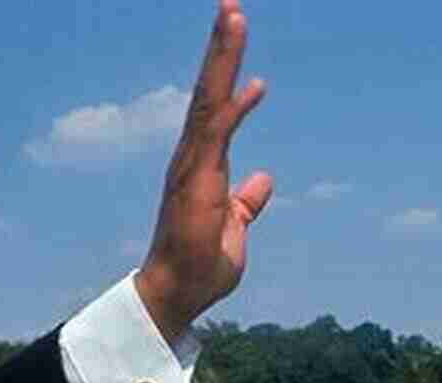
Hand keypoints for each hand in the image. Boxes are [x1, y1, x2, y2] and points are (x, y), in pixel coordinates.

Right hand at [135, 0, 272, 343]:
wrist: (179, 294)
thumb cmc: (201, 266)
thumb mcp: (234, 228)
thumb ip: (245, 203)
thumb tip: (262, 180)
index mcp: (202, 164)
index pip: (216, 107)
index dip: (227, 71)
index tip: (235, 34)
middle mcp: (193, 158)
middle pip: (209, 91)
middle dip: (221, 48)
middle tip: (231, 5)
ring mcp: (192, 167)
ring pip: (209, 101)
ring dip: (222, 59)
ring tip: (233, 16)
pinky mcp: (197, 182)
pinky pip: (216, 136)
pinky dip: (234, 107)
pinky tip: (253, 83)